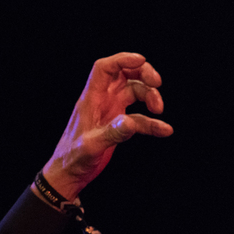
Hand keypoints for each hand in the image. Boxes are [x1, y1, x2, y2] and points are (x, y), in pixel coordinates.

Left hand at [41, 52, 172, 199]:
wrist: (69, 175)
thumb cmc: (73, 159)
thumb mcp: (91, 146)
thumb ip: (112, 133)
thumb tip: (130, 122)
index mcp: (91, 99)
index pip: (104, 69)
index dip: (122, 59)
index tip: (142, 60)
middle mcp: (101, 101)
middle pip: (123, 74)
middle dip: (142, 73)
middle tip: (157, 83)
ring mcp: (110, 111)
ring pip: (134, 92)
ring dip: (150, 96)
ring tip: (159, 110)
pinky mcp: (117, 125)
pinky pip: (139, 118)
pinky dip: (152, 122)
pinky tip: (164, 130)